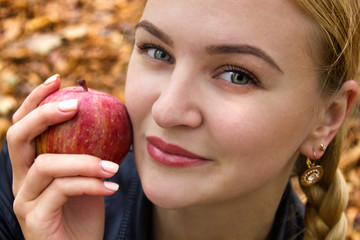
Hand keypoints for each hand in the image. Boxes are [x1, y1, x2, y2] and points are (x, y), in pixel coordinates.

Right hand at [6, 75, 118, 239]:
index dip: (35, 101)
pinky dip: (90, 183)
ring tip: (113, 167)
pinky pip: (62, 190)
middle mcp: (21, 181)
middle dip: (44, 114)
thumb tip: (111, 120)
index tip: (58, 80)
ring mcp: (24, 201)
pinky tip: (112, 186)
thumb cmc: (84, 213)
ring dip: (84, 160)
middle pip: (16, 137)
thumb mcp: (87, 176)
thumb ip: (88, 153)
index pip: (23, 127)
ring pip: (46, 165)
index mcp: (31, 167)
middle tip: (75, 105)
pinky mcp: (35, 219)